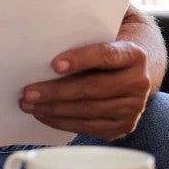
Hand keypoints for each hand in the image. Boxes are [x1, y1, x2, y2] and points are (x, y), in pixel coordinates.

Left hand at [19, 41, 150, 139]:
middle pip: (92, 88)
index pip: (105, 55)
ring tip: (29, 105)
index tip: (54, 64)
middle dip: (56, 91)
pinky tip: (44, 115)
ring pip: (88, 110)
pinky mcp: (123, 126)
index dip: (80, 59)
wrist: (129, 74)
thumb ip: (80, 42)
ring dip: (54, 109)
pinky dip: (62, 122)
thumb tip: (41, 48)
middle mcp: (139, 83)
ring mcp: (133, 108)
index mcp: (134, 55)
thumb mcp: (98, 42)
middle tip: (28, 92)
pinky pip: (88, 126)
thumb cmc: (103, 55)